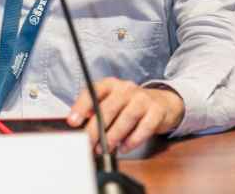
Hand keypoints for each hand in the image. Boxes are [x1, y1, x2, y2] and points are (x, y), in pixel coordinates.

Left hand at [67, 78, 184, 153]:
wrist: (162, 103)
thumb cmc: (129, 105)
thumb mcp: (111, 103)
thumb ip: (96, 112)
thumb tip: (79, 129)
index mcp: (110, 85)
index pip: (93, 91)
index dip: (81, 106)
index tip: (72, 121)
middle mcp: (126, 89)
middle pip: (109, 108)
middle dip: (96, 129)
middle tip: (87, 144)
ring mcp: (143, 98)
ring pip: (126, 117)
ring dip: (114, 136)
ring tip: (105, 149)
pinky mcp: (156, 111)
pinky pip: (144, 127)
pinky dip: (133, 140)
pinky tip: (124, 147)